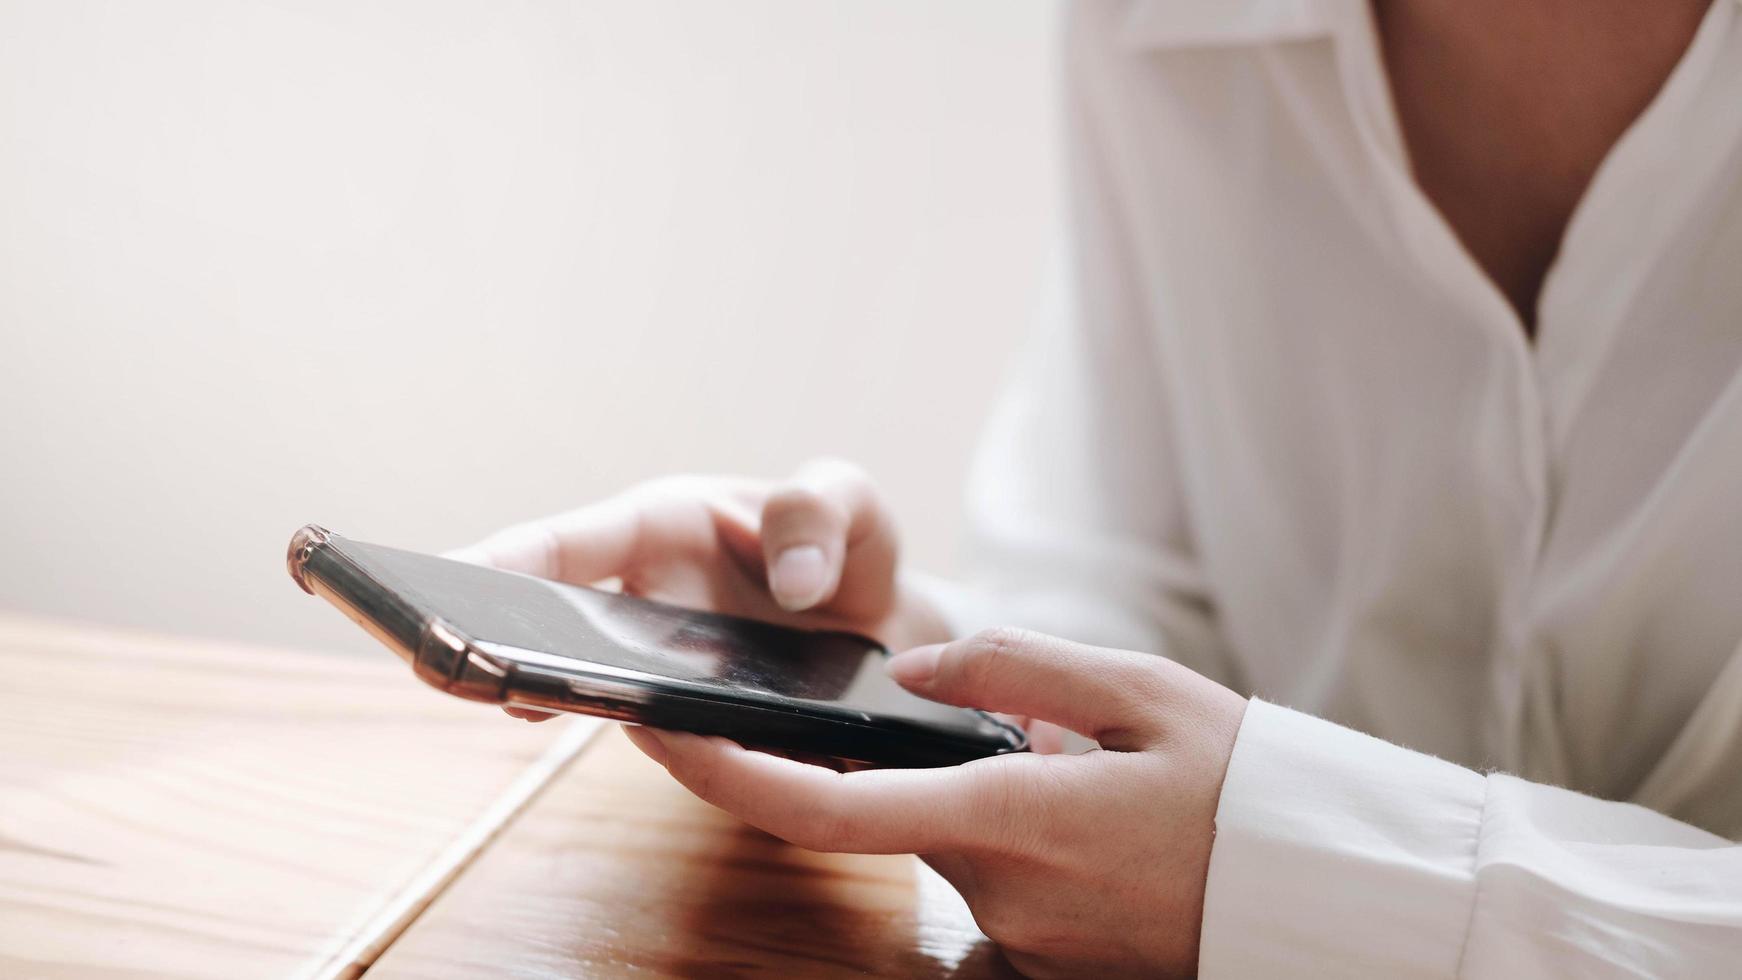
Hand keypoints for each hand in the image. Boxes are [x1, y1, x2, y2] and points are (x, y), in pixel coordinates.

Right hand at [449, 459, 951, 718]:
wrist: (889, 638)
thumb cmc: (847, 552)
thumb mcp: (854, 505)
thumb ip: (821, 510)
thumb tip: (793, 582)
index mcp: (662, 528)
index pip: (571, 541)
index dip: (508, 555)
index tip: (445, 573)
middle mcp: (644, 600)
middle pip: (553, 620)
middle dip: (494, 637)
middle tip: (442, 661)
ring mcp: (661, 670)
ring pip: (597, 688)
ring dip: (556, 697)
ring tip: (522, 704)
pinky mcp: (695, 725)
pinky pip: (665, 737)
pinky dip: (653, 741)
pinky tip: (653, 739)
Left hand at [623, 627, 1248, 978]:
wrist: (1327, 902)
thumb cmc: (1243, 789)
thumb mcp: (1144, 691)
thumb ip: (1017, 667)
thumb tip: (915, 663)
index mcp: (1003, 817)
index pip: (821, 809)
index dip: (726, 774)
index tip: (664, 736)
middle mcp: (993, 895)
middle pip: (894, 814)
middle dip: (920, 762)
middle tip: (1036, 731)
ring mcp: (1019, 945)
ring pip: (949, 850)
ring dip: (986, 806)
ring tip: (1098, 789)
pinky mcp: (1045, 971)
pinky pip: (992, 899)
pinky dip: (1018, 854)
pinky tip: (1098, 839)